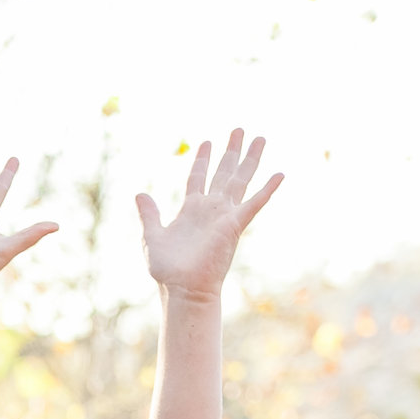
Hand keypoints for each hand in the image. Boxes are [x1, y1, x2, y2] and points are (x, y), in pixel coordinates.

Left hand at [138, 129, 280, 299]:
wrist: (183, 289)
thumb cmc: (168, 269)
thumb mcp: (152, 237)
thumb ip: (149, 214)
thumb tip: (140, 193)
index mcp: (191, 210)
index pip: (198, 178)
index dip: (202, 160)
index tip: (207, 142)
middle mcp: (210, 209)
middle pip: (223, 172)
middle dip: (231, 151)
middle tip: (239, 129)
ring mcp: (224, 216)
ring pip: (240, 180)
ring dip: (250, 160)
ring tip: (260, 138)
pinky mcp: (234, 226)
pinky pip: (254, 204)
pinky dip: (267, 189)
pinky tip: (280, 174)